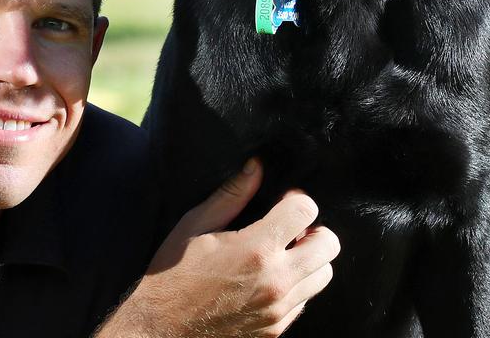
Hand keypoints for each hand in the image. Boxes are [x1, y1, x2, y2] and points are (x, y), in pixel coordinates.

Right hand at [97, 159, 339, 337]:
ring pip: (324, 275)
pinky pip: (305, 301)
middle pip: (329, 245)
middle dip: (314, 229)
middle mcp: (275, 281)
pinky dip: (297, 286)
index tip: (283, 202)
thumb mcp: (194, 226)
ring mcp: (278, 309)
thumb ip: (231, 196)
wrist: (161, 329)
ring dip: (310, 259)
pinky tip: (270, 279)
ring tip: (282, 255)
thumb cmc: (173, 275)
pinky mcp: (275, 329)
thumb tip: (256, 168)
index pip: (306, 210)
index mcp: (256, 249)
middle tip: (291, 229)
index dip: (297, 200)